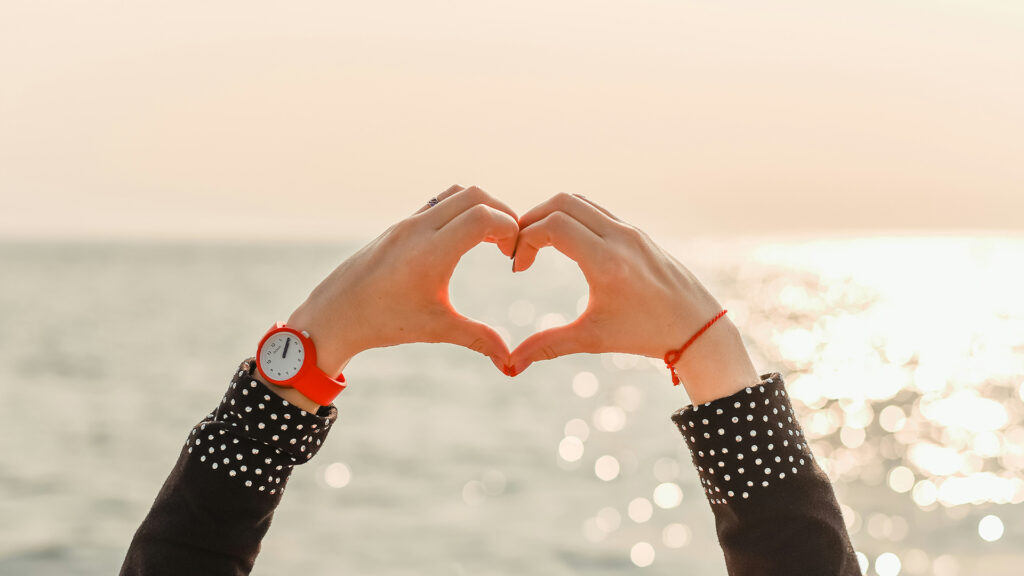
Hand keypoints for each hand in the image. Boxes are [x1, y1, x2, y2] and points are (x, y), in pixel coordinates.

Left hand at [287, 185, 518, 378]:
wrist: (335, 314)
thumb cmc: (384, 322)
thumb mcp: (436, 329)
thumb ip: (478, 339)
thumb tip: (509, 364)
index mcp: (430, 253)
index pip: (483, 217)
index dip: (509, 229)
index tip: (511, 258)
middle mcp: (418, 229)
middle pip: (476, 196)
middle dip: (503, 214)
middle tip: (508, 246)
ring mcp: (408, 222)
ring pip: (457, 192)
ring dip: (482, 207)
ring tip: (491, 240)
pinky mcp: (401, 224)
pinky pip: (440, 201)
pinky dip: (462, 209)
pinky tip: (465, 239)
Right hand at [508, 193, 760, 403]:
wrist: (696, 327)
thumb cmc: (645, 335)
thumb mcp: (592, 339)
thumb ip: (547, 346)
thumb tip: (509, 366)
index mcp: (607, 262)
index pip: (553, 226)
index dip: (524, 240)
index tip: (517, 269)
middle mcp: (619, 237)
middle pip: (561, 203)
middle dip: (531, 221)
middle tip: (520, 250)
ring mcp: (630, 230)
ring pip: (579, 201)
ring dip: (551, 216)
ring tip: (537, 246)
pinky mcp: (636, 231)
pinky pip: (596, 210)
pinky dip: (572, 217)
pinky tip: (563, 246)